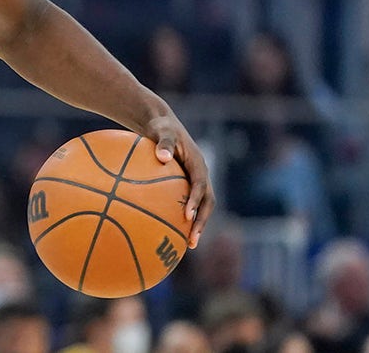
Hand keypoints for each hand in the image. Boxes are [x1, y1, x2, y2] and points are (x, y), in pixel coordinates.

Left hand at [144, 114, 214, 249]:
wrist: (161, 124)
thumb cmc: (160, 127)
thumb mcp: (162, 130)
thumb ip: (164, 142)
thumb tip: (163, 157)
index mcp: (198, 163)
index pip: (200, 185)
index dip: (196, 201)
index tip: (187, 216)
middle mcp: (200, 175)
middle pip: (207, 203)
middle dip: (202, 222)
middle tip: (192, 241)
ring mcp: (195, 181)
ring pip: (201, 207)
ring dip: (196, 225)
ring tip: (187, 245)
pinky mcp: (186, 185)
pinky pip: (186, 204)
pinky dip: (181, 218)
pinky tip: (167, 231)